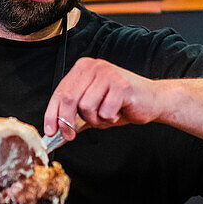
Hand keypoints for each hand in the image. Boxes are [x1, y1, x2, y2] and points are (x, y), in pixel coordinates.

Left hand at [43, 58, 161, 140]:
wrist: (153, 100)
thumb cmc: (121, 103)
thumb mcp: (93, 109)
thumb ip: (74, 116)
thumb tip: (55, 131)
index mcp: (82, 69)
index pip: (59, 92)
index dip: (51, 114)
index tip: (49, 131)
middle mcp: (93, 67)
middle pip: (68, 99)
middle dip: (66, 122)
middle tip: (70, 136)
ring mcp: (107, 73)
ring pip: (86, 107)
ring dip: (95, 119)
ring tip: (107, 115)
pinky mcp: (121, 84)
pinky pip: (104, 111)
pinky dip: (110, 118)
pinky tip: (118, 112)